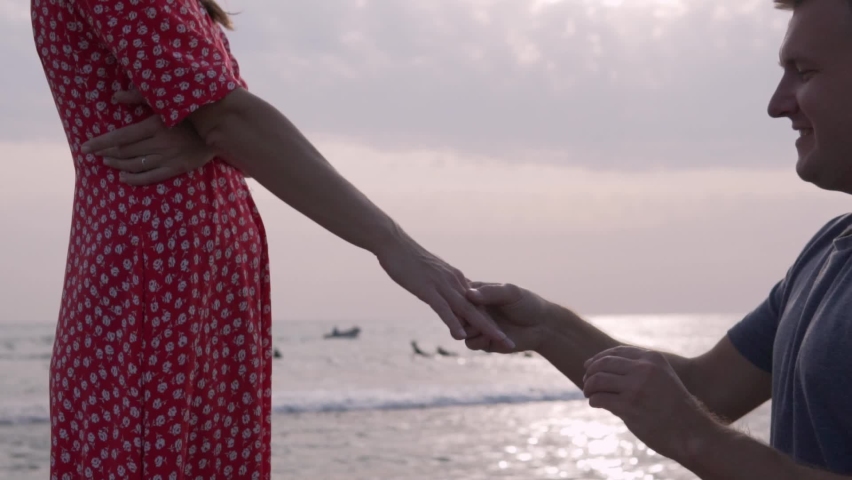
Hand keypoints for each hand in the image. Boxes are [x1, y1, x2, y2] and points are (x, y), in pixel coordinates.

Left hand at [81, 89, 214, 185]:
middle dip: (107, 153)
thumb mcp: (166, 101)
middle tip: (96, 154)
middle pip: (126, 152)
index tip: (85, 147)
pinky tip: (123, 177)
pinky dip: (135, 179)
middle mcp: (161, 143)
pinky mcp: (178, 168)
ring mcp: (169, 157)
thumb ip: (140, 96)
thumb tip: (115, 96)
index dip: (101, 142)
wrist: (219, 127)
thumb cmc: (190, 111)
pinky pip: (151, 177)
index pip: (121, 136)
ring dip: (118, 165)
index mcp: (156, 125)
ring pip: (136, 165)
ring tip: (107, 162)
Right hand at [375, 236, 514, 349]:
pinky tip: (460, 336)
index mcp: (457, 280)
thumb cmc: (408, 259)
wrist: (394, 243)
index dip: (490, 322)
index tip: (503, 336)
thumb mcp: (431, 274)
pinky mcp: (428, 289)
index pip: (477, 305)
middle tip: (511, 345)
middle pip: (479, 311)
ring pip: (467, 311)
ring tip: (499, 342)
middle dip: (495, 329)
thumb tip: (446, 298)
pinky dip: (453, 322)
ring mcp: (442, 286)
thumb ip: (442, 285)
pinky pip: (443, 308)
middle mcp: (455, 283)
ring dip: (484, 328)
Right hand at [462, 283, 550, 352]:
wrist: (542, 326)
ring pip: (461, 331)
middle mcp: (475, 311)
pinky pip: (472, 344)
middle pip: (457, 315)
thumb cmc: (527, 304)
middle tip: (466, 319)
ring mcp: (478, 327)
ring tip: (481, 329)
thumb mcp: (510, 292)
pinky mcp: (484, 342)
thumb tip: (468, 294)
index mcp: (478, 294)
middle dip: (460, 317)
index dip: (457, 299)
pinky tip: (491, 337)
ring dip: (469, 330)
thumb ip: (490, 293)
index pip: (460, 295)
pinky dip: (479, 341)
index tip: (459, 301)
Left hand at [583, 346, 714, 461]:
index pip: (616, 352)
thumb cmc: (676, 407)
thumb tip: (610, 368)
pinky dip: (593, 400)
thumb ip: (641, 369)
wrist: (692, 432)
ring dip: (589, 387)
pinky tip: (595, 403)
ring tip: (588, 393)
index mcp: (652, 359)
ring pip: (598, 380)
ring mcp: (635, 387)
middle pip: (604, 364)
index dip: (599, 358)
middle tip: (586, 381)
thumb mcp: (663, 377)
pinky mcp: (629, 406)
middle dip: (590, 372)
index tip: (589, 365)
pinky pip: (600, 398)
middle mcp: (643, 369)